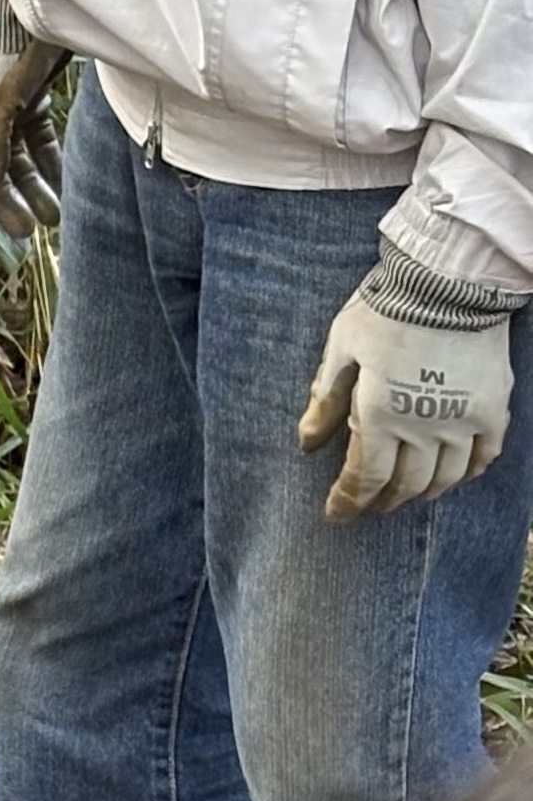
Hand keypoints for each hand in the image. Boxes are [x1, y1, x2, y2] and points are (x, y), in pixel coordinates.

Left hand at [298, 291, 511, 520]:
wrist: (446, 285)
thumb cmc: (384, 312)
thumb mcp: (340, 350)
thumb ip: (327, 400)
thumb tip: (307, 442)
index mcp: (382, 414)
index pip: (365, 477)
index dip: (350, 500)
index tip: (336, 515)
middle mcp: (425, 429)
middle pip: (405, 484)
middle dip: (383, 501)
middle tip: (369, 506)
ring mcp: (464, 423)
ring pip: (445, 478)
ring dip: (422, 493)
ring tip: (405, 495)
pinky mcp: (493, 411)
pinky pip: (483, 458)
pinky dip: (465, 474)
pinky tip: (451, 475)